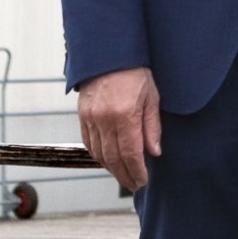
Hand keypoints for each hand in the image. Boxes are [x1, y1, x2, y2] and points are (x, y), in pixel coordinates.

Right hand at [77, 66, 160, 191]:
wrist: (109, 54)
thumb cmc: (136, 73)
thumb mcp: (152, 98)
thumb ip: (152, 127)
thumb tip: (154, 153)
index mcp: (125, 115)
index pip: (130, 153)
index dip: (136, 171)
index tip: (143, 181)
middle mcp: (105, 120)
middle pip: (113, 158)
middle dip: (124, 175)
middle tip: (134, 184)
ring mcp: (90, 118)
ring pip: (99, 154)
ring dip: (111, 169)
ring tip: (123, 176)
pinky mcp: (82, 116)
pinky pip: (89, 143)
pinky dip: (98, 156)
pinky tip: (108, 161)